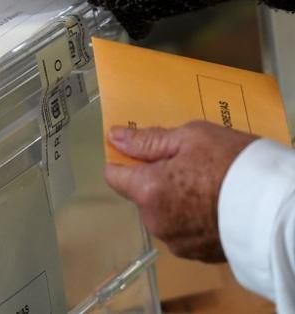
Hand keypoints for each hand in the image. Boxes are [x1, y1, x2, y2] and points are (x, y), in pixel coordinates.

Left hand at [104, 121, 258, 261]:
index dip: (126, 160)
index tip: (146, 152)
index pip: (114, 175)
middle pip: (141, 195)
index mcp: (147, 191)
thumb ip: (148, 140)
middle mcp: (155, 221)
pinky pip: (183, 231)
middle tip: (190, 164)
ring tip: (207, 185)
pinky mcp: (198, 255)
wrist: (278, 210)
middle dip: (157, 179)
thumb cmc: (233, 165)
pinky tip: (215, 206)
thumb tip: (114, 138)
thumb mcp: (191, 138)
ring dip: (175, 200)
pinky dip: (192, 219)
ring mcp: (177, 242)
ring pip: (163, 214)